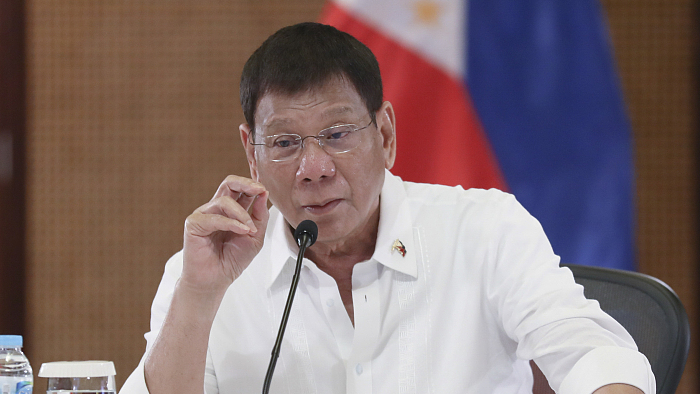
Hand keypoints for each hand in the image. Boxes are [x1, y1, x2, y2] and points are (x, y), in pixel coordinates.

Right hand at [182, 175, 268, 292]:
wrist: (216, 280)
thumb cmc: (232, 259)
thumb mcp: (255, 237)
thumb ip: (260, 215)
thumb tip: (263, 194)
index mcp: (231, 210)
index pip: (240, 188)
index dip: (253, 185)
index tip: (265, 190)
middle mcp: (216, 209)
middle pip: (228, 183)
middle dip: (245, 183)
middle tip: (258, 189)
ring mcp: (204, 215)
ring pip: (224, 200)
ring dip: (242, 214)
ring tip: (250, 229)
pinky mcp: (193, 224)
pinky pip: (214, 217)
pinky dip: (231, 223)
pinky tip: (242, 230)